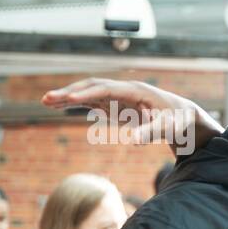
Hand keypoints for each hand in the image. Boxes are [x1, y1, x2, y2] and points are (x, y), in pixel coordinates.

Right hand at [41, 78, 222, 157]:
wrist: (182, 117)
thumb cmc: (177, 121)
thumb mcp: (167, 128)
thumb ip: (151, 133)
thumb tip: (134, 141)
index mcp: (136, 91)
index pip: (106, 89)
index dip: (88, 93)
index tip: (70, 98)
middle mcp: (124, 90)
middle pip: (93, 87)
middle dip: (71, 92)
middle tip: (48, 99)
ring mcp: (118, 96)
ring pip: (89, 93)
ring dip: (68, 97)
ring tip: (46, 101)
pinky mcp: (116, 105)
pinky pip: (92, 102)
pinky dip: (76, 103)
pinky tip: (59, 106)